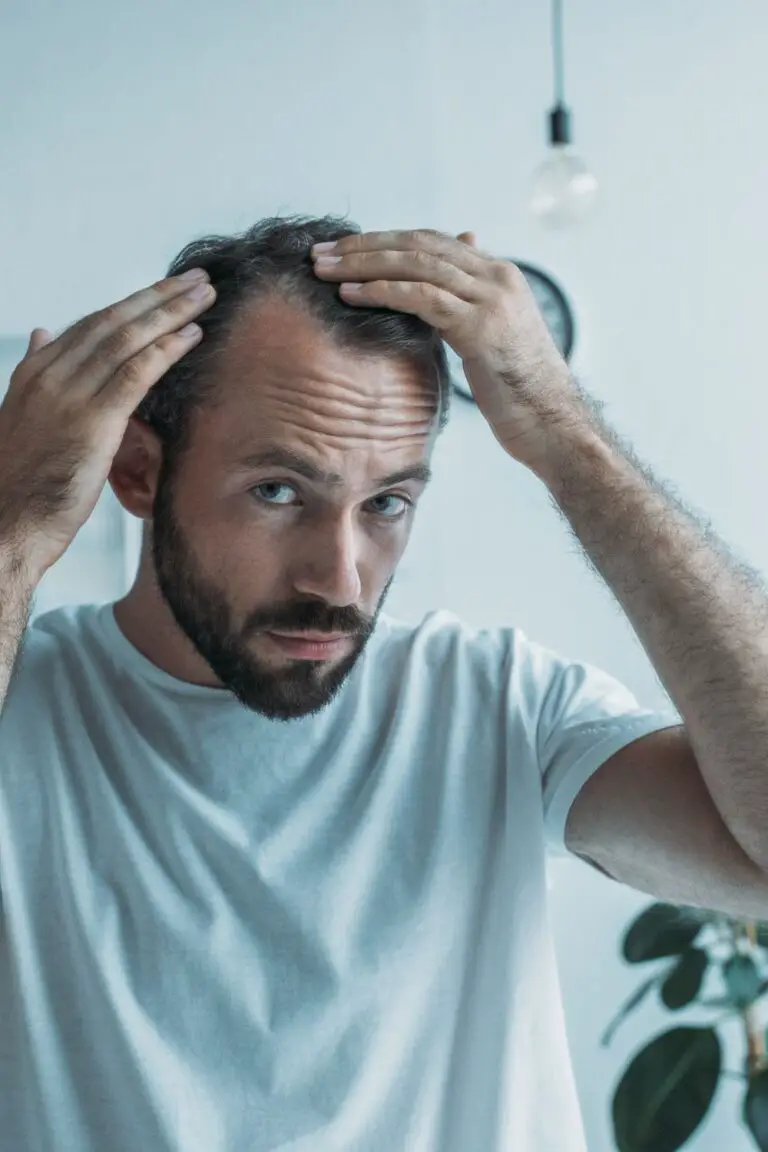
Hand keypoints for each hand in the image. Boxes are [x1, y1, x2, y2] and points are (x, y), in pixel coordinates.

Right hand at [0, 270, 215, 581]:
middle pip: (113, 321)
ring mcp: (70, 395)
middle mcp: (50, 374)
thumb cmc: (21, 482)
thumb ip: (38, 373)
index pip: (91, 326)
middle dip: (158, 296)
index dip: (133, 305)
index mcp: (35, 372)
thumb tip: (44, 334)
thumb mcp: (22, 417)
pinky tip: (192, 335)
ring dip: (171, 313)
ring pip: (127, 338)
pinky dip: (167, 349)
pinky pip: (136, 373)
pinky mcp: (92, 421)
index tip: (164, 290)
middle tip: (196, 279)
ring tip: (204, 296)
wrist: (6, 522)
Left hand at [311, 228, 591, 471]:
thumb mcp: (492, 340)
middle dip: (364, 245)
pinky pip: (420, 297)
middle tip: (320, 251)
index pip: (430, 242)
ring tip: (323, 269)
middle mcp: (496, 276)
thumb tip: (440, 294)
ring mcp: (491, 298)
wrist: (554, 424)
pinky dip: (380, 291)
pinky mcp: (480, 326)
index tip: (344, 250)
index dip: (384, 242)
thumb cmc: (520, 393)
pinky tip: (349, 294)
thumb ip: (467, 309)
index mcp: (498, 275)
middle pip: (418, 244)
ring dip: (362, 263)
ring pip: (415, 263)